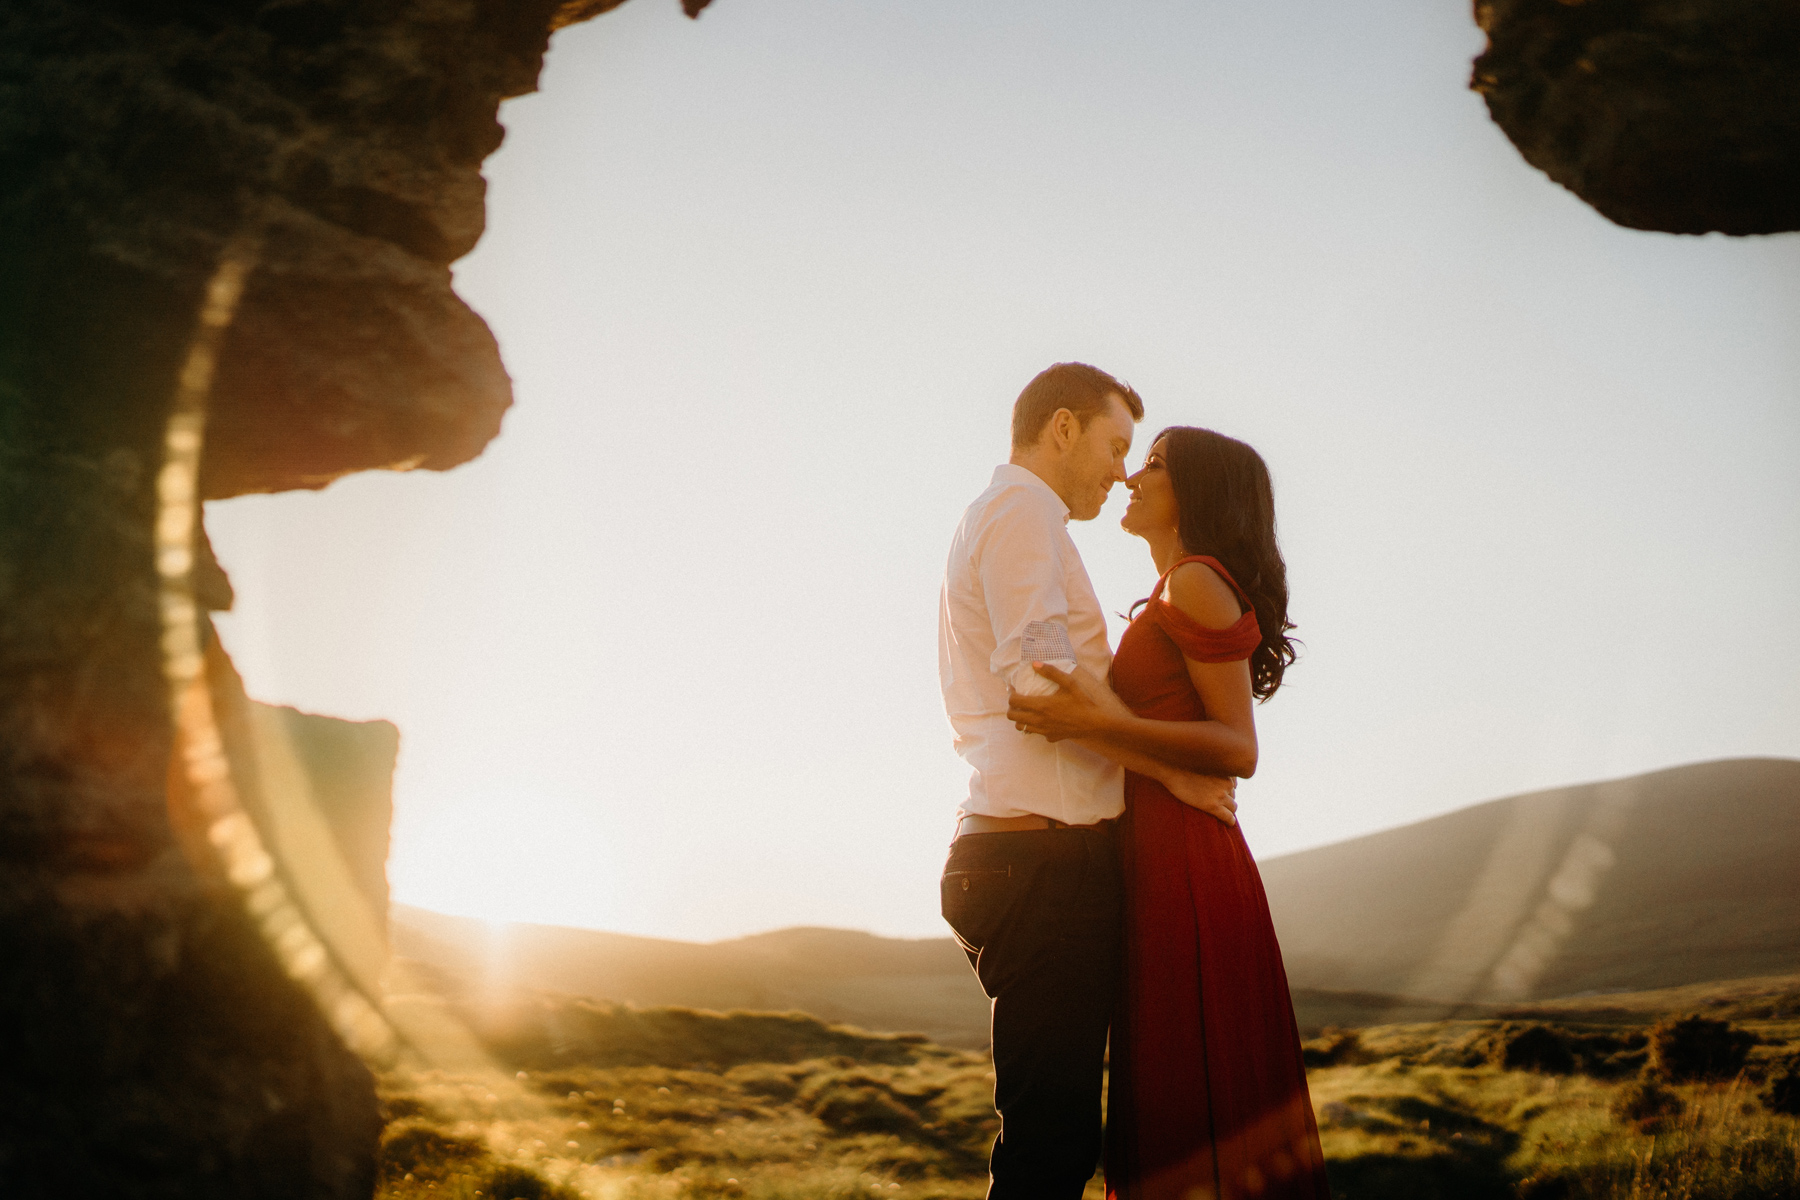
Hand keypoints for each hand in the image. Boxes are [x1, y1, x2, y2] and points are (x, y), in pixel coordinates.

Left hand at [1007, 663, 1133, 741]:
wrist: (1096, 724)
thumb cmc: (1083, 702)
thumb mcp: (1070, 683)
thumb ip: (1051, 672)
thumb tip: (1034, 664)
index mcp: (1041, 705)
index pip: (1014, 702)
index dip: (1010, 694)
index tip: (1014, 688)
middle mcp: (1039, 720)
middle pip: (1012, 717)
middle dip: (1011, 707)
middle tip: (1018, 698)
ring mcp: (1044, 731)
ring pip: (1021, 727)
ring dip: (1020, 717)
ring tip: (1027, 708)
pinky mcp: (1050, 737)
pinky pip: (1035, 732)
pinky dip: (1034, 725)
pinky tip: (1043, 718)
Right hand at [1161, 771, 1237, 826]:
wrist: (1172, 770)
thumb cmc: (1182, 765)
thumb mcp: (1204, 763)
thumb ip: (1213, 769)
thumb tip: (1214, 778)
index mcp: (1225, 772)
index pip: (1233, 785)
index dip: (1226, 790)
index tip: (1220, 794)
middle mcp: (1226, 783)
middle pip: (1233, 796)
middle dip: (1227, 800)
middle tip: (1217, 804)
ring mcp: (1220, 795)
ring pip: (1233, 807)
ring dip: (1228, 810)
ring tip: (1221, 814)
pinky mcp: (1212, 806)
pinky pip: (1228, 817)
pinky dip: (1230, 821)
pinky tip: (1229, 823)